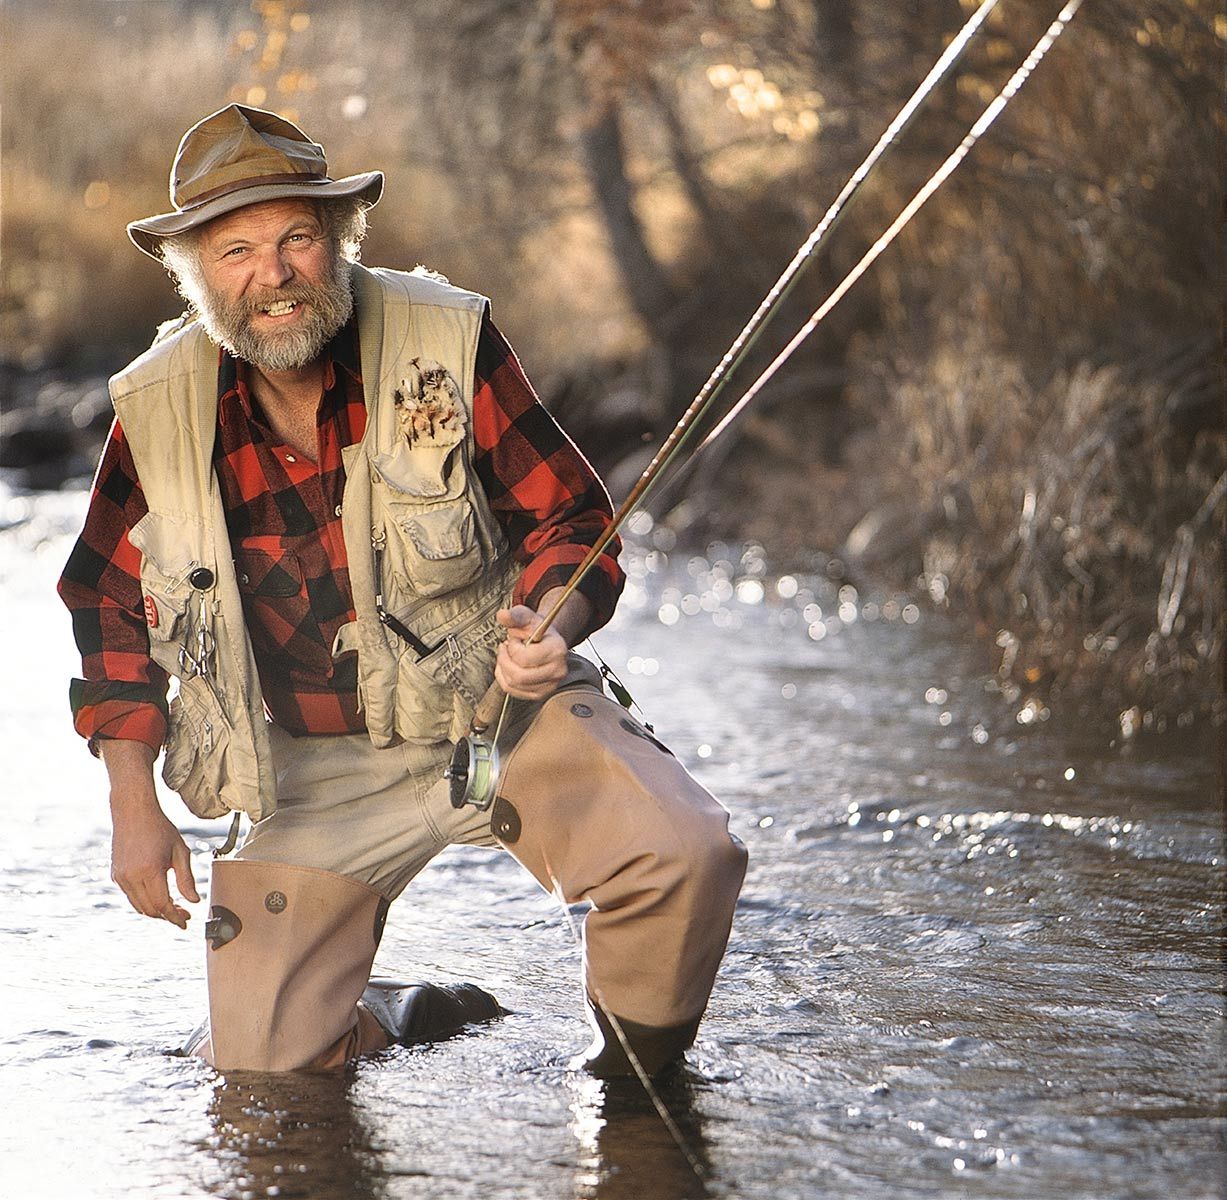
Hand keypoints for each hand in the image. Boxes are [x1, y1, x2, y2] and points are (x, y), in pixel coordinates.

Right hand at [101, 740, 199, 928]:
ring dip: (155, 911)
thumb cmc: (160, 829)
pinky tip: (158, 895)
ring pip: (138, 906)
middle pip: (150, 910)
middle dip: (167, 916)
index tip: (186, 921)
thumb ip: (187, 879)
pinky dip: (144, 901)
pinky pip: (131, 896)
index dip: (175, 917)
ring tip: (173, 907)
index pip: (163, 905)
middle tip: (183, 915)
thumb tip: (194, 901)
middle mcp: (131, 877)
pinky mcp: (115, 875)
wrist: (133, 812)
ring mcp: (120, 877)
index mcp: (149, 871)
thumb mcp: (180, 851)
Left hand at [495, 605, 568, 699]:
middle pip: (518, 676)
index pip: (524, 658)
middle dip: (504, 660)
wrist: (547, 641)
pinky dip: (504, 678)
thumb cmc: (537, 630)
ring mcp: (550, 685)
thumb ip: (515, 615)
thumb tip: (502, 615)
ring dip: (503, 668)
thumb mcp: (527, 617)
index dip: (512, 647)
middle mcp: (557, 671)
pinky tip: (508, 666)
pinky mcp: (541, 694)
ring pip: (513, 685)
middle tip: (505, 648)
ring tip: (508, 656)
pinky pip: (513, 692)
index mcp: (557, 650)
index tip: (514, 639)